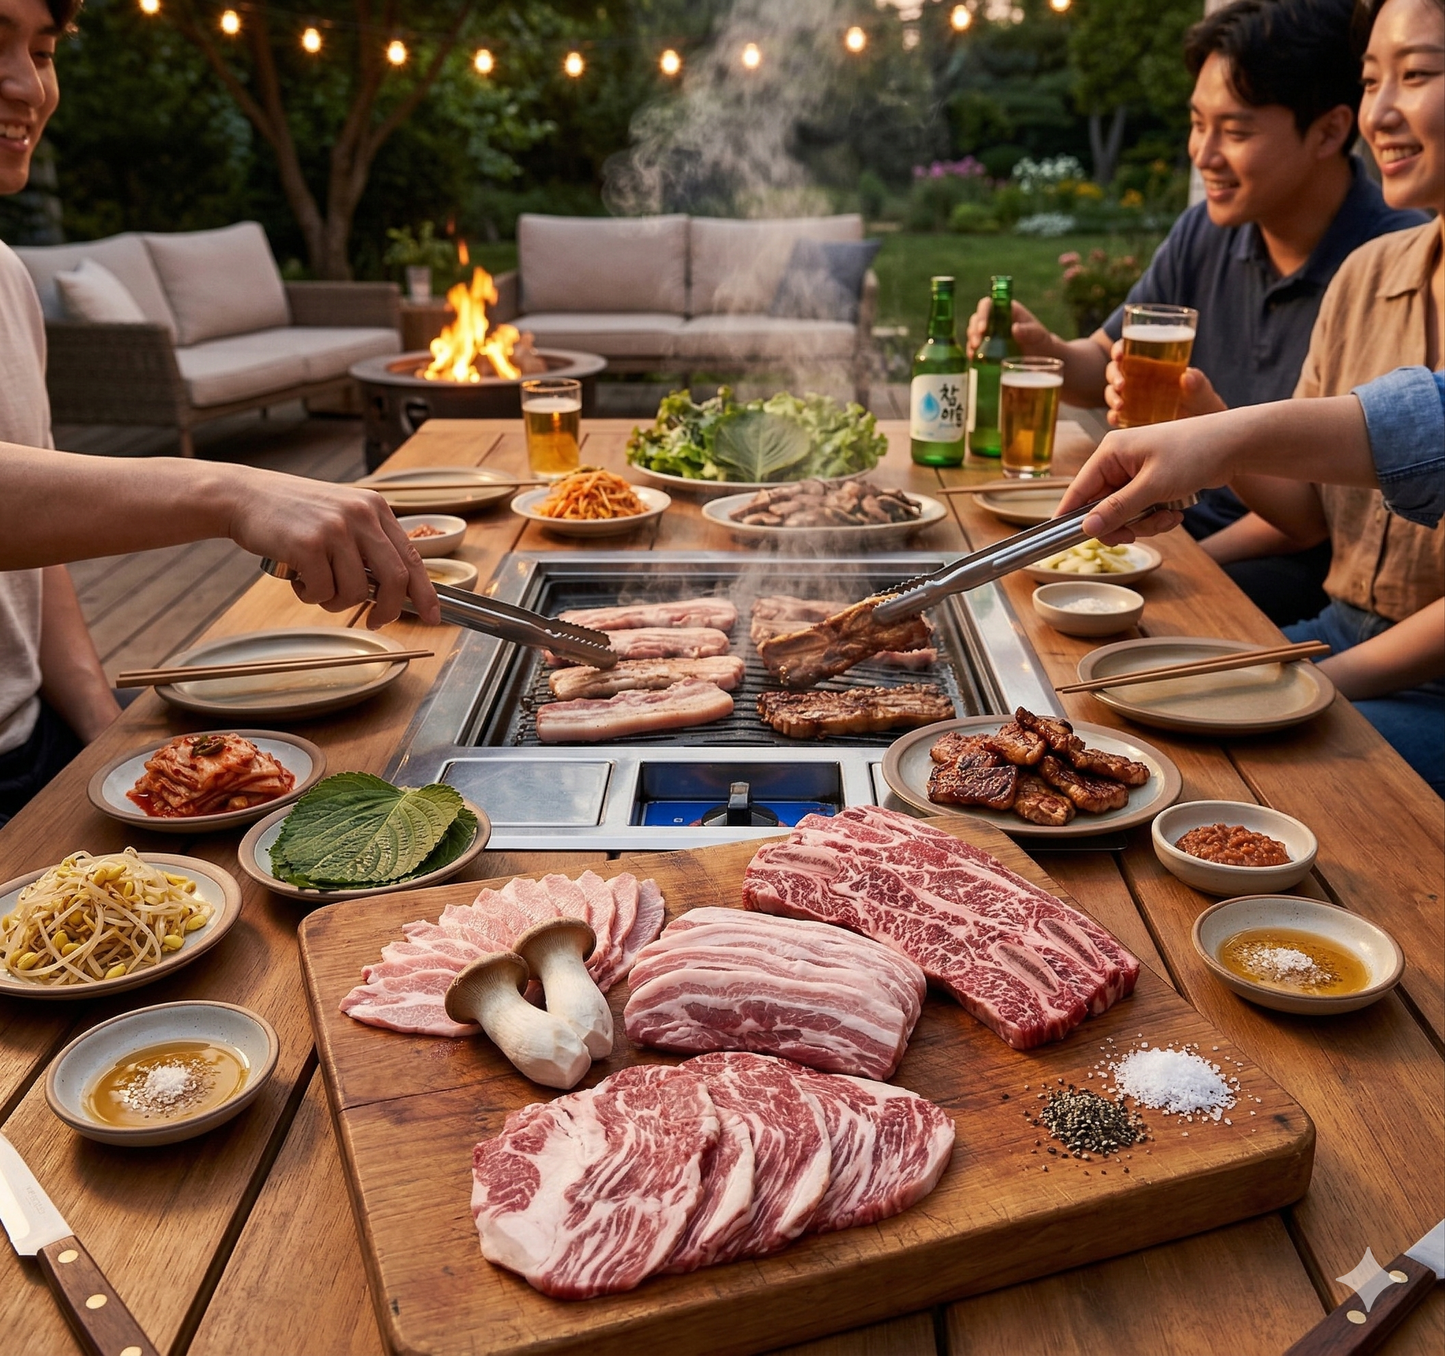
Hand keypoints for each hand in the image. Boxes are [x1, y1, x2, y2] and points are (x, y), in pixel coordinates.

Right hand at [223, 468, 440, 627]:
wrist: (244, 496)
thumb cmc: (293, 513)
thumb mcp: (341, 514)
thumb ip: (369, 544)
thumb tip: (396, 590)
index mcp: (375, 508)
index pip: (412, 557)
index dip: (425, 592)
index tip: (433, 616)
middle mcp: (360, 515)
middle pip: (395, 578)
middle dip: (389, 609)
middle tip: (376, 621)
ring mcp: (335, 529)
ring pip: (356, 591)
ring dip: (336, 602)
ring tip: (316, 586)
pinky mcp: (308, 545)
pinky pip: (322, 591)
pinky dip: (311, 596)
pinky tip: (297, 578)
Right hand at [965, 298, 1056, 359]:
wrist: (1042, 359)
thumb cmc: (1042, 342)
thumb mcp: (1039, 335)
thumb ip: (1029, 331)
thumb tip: (1014, 328)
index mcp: (1006, 310)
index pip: (988, 305)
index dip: (982, 314)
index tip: (983, 328)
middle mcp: (995, 320)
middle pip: (976, 320)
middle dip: (974, 332)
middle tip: (977, 345)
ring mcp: (990, 335)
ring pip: (973, 333)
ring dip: (971, 342)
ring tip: (974, 354)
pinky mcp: (987, 348)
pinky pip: (975, 348)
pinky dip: (972, 353)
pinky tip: (974, 359)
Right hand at [1057, 414, 1248, 541]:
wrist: (1235, 444)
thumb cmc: (1194, 453)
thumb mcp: (1152, 486)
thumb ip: (1117, 509)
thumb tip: (1087, 528)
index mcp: (1111, 452)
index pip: (1078, 490)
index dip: (1072, 516)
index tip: (1067, 539)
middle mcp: (1119, 461)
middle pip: (1101, 507)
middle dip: (1122, 523)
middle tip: (1136, 535)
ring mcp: (1136, 471)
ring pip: (1123, 512)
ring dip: (1144, 523)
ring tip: (1167, 518)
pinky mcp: (1152, 481)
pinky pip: (1141, 509)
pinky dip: (1156, 517)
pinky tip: (1175, 513)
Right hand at [1104, 340, 1226, 426]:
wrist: (1205, 436)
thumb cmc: (1205, 409)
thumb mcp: (1204, 395)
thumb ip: (1199, 384)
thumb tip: (1186, 377)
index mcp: (1155, 365)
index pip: (1131, 349)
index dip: (1119, 349)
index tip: (1120, 354)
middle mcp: (1140, 380)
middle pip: (1116, 371)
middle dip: (1114, 375)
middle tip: (1122, 385)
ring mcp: (1134, 400)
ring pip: (1112, 392)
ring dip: (1111, 396)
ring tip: (1121, 405)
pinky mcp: (1131, 420)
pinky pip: (1116, 415)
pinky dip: (1113, 416)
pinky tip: (1117, 419)